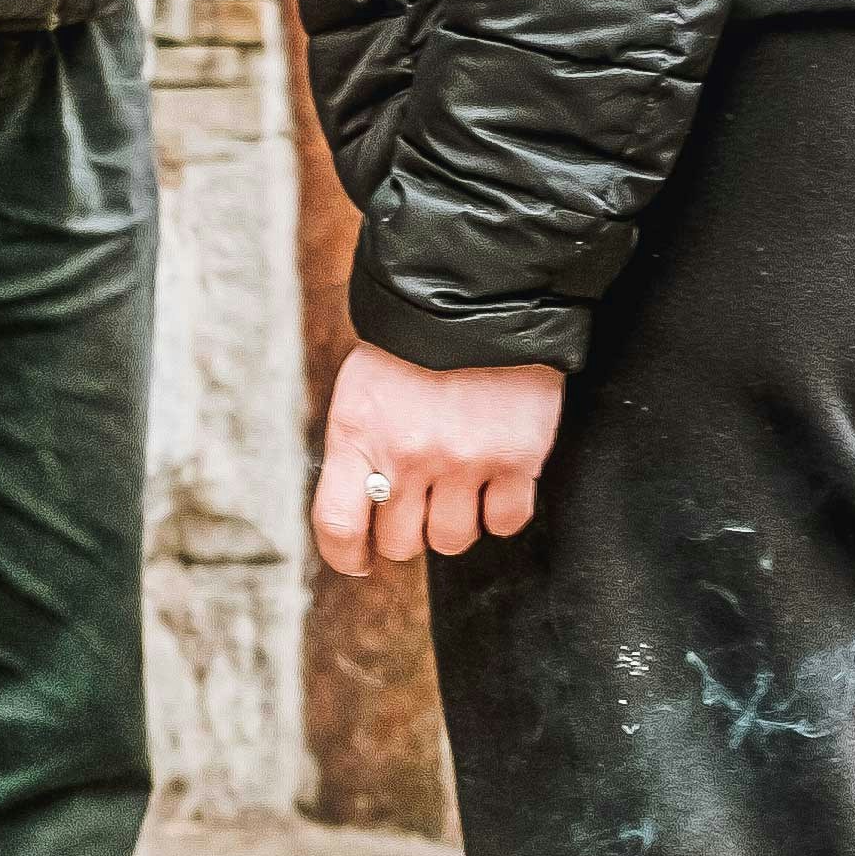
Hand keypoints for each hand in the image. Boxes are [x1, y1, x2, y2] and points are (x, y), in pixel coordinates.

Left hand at [312, 346, 564, 575]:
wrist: (481, 296)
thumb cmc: (415, 345)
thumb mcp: (362, 390)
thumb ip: (358, 449)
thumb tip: (362, 510)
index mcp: (358, 435)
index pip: (338, 525)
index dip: (346, 556)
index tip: (359, 559)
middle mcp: (407, 456)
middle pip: (401, 543)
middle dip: (408, 533)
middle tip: (419, 506)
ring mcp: (463, 460)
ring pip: (453, 539)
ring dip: (455, 524)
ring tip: (459, 488)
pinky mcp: (515, 458)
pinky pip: (505, 522)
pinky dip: (500, 514)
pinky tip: (495, 486)